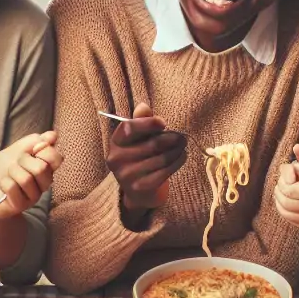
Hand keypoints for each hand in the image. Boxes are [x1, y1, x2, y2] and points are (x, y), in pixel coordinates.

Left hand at [0, 131, 61, 219]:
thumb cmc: (3, 170)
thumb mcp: (16, 150)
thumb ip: (33, 141)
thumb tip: (53, 135)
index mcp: (46, 169)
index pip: (57, 158)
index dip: (43, 149)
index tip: (32, 150)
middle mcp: (43, 184)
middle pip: (41, 168)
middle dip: (22, 161)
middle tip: (15, 165)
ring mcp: (33, 197)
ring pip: (25, 178)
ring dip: (11, 172)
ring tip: (8, 175)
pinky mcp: (21, 206)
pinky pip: (12, 187)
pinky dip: (3, 183)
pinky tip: (3, 186)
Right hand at [106, 103, 186, 217]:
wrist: (139, 191)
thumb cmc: (140, 158)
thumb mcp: (137, 139)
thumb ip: (140, 121)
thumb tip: (143, 106)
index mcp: (115, 142)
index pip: (129, 128)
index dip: (148, 124)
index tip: (163, 123)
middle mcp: (117, 159)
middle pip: (151, 144)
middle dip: (171, 138)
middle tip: (182, 136)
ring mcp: (127, 175)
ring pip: (161, 158)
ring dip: (177, 150)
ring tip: (183, 146)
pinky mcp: (140, 187)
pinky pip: (165, 171)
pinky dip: (177, 162)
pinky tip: (182, 156)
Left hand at [273, 144, 298, 235]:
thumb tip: (296, 148)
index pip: (293, 188)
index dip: (284, 180)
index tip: (288, 172)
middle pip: (287, 200)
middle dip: (280, 188)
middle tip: (282, 180)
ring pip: (286, 211)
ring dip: (279, 199)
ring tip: (282, 189)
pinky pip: (290, 220)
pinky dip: (283, 209)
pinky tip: (286, 201)